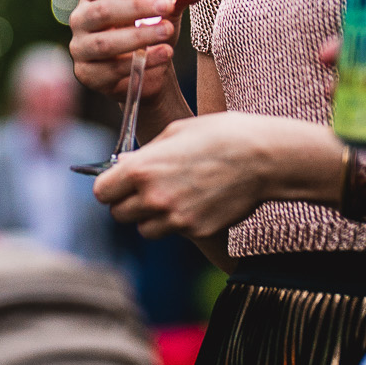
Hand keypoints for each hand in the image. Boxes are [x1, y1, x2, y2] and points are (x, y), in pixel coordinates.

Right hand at [69, 0, 208, 98]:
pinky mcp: (88, 73)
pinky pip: (112, 69)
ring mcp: (81, 47)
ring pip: (105, 42)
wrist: (144, 72)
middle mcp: (82, 18)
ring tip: (167, 31)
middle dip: (136, 7)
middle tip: (166, 5)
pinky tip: (163, 54)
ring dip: (139, 37)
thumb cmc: (147, 30)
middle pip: (102, 11)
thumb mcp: (165, 11)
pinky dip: (140, 63)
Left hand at [92, 112, 345, 234]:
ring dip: (151, 217)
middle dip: (128, 202)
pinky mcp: (196, 231)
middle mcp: (153, 197)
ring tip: (172, 196)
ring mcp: (175, 218)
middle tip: (146, 190)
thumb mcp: (175, 132)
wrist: (263, 157)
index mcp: (141, 169)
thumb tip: (123, 165)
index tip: (120, 182)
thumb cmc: (219, 135)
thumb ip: (145, 154)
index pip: (102, 192)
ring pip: (144, 229)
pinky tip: (195, 202)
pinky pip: (173, 232)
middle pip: (119, 214)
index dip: (110, 186)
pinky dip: (177, 222)